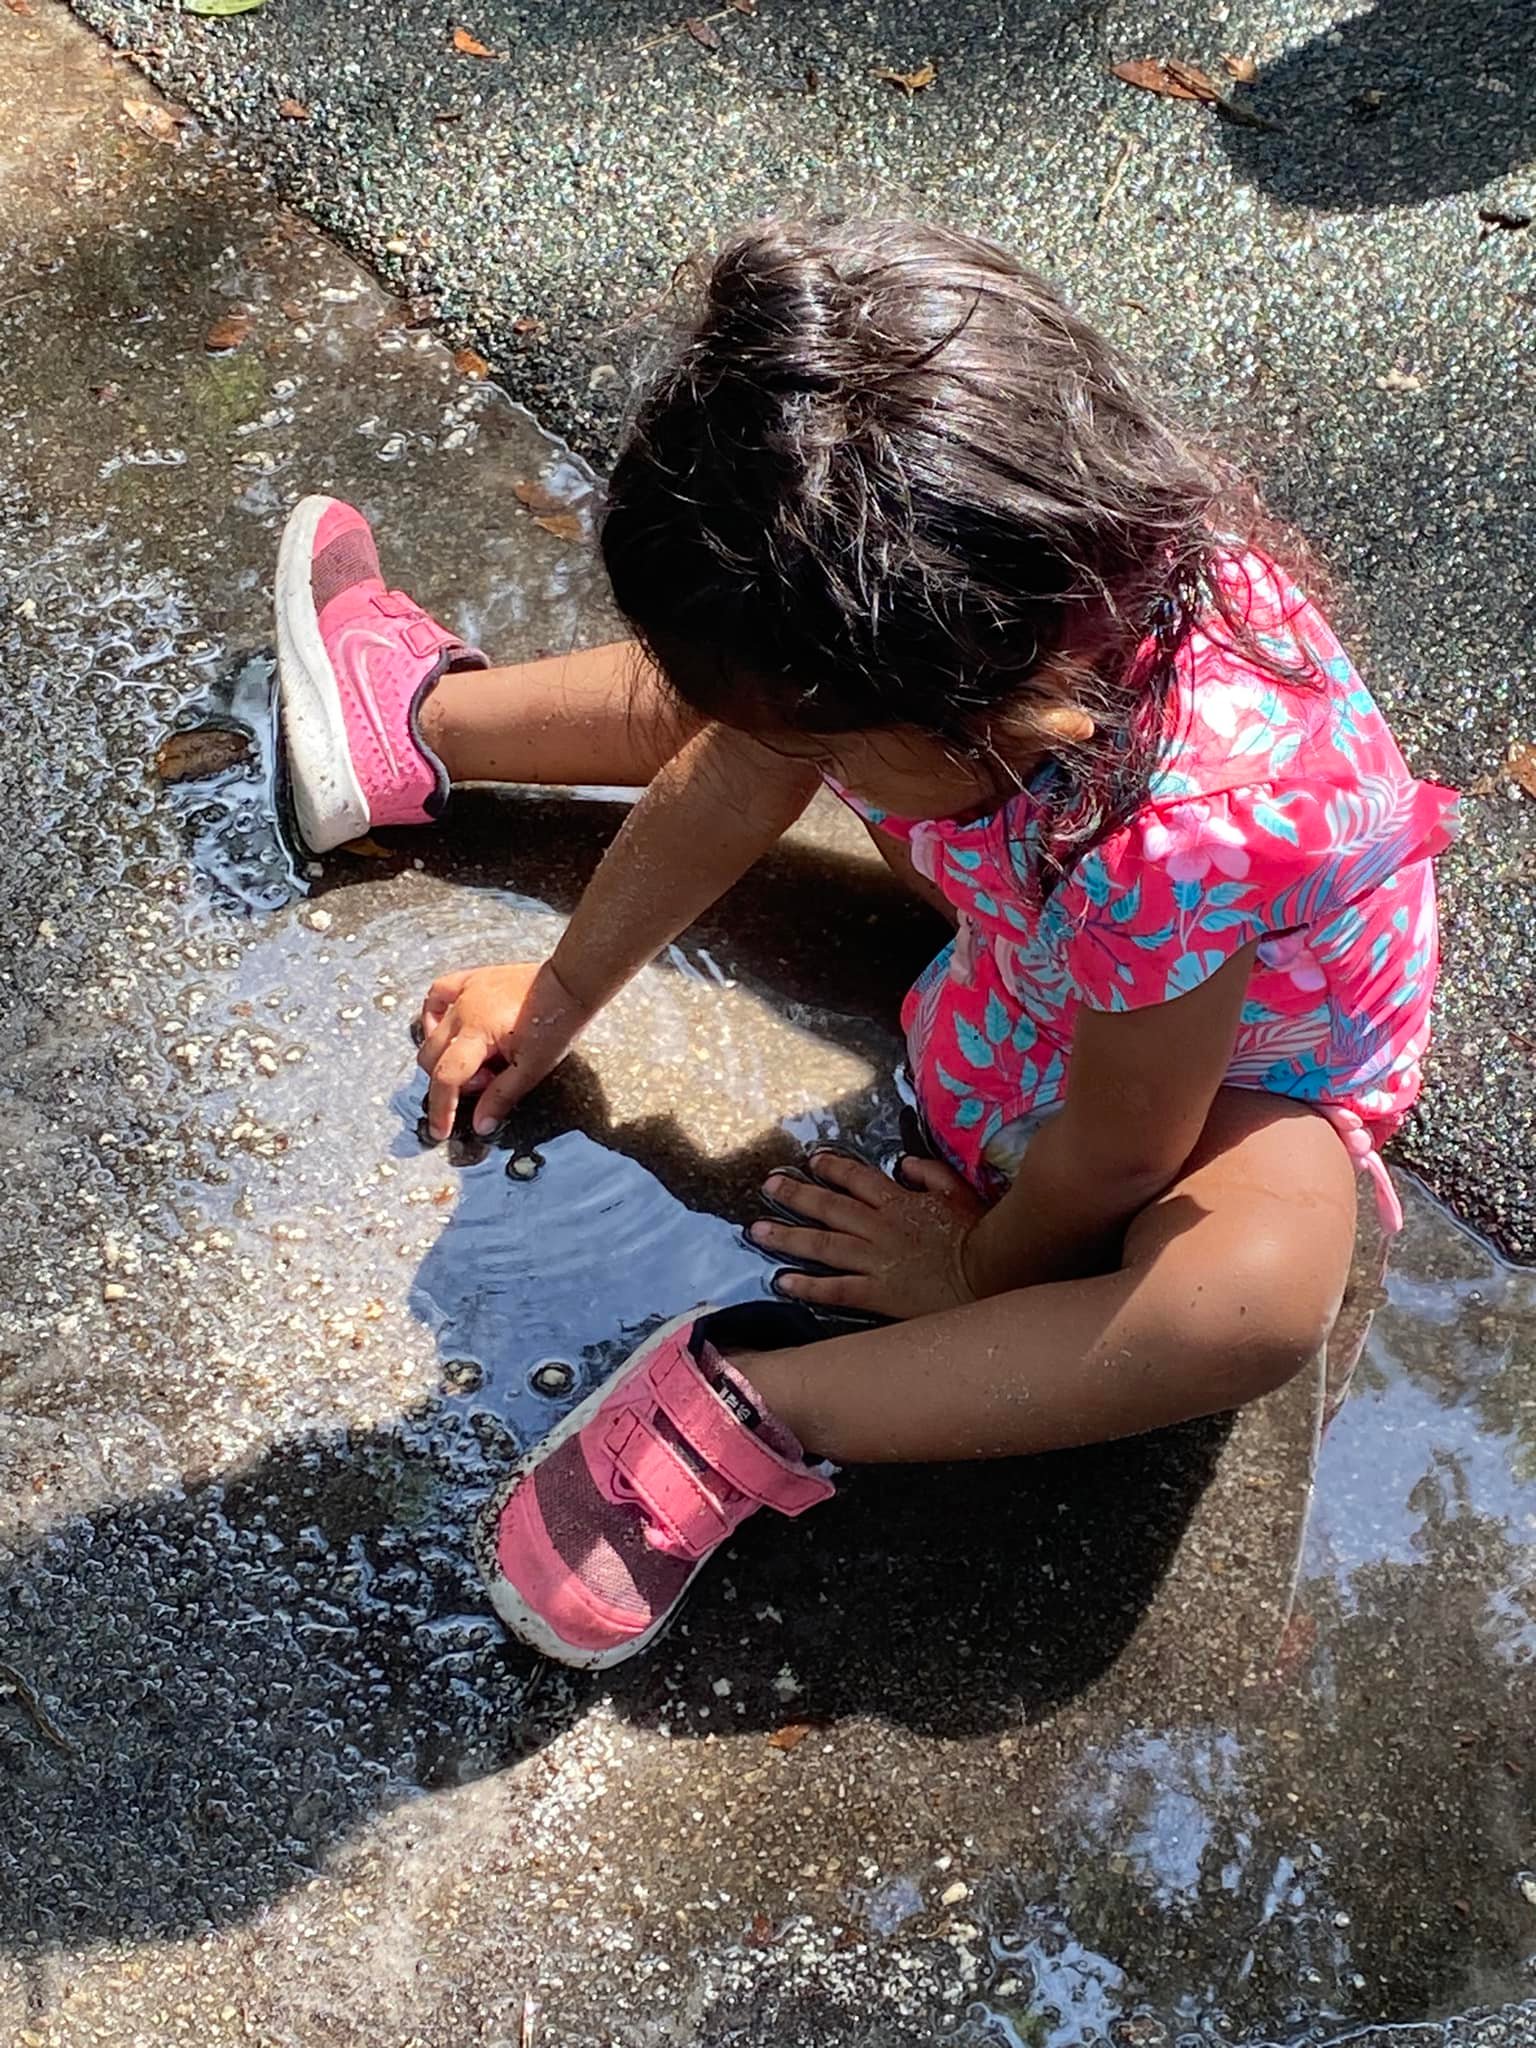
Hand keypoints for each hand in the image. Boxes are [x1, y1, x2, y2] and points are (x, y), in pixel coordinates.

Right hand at [416, 960, 590, 1140]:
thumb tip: (481, 1124)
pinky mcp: (472, 979)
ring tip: (478, 1059)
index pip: (446, 1077)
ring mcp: (465, 991)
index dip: (442, 1109)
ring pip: (432, 1031)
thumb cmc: (558, 1024)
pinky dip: (434, 1014)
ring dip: (445, 1054)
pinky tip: (445, 1027)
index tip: (441, 1132)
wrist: (571, 985)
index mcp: (477, 1032)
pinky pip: (438, 993)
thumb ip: (501, 1096)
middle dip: (452, 1081)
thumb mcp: (532, 1068)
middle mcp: (463, 1010)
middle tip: (487, 1081)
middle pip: (433, 1057)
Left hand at [748, 1150, 987, 1320]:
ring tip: (757, 1231)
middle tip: (768, 1186)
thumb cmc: (978, 1236)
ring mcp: (875, 1261)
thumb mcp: (958, 1192)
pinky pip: (836, 1288)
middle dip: (795, 1195)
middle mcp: (879, 1228)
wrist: (989, 1275)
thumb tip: (902, 1163)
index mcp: (898, 1202)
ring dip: (787, 1237)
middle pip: (828, 1208)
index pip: (856, 1179)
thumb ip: (930, 1173)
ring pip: (822, 1245)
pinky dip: (808, 1284)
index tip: (811, 1161)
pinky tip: (783, 1281)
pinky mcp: (878, 1294)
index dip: (831, 1168)